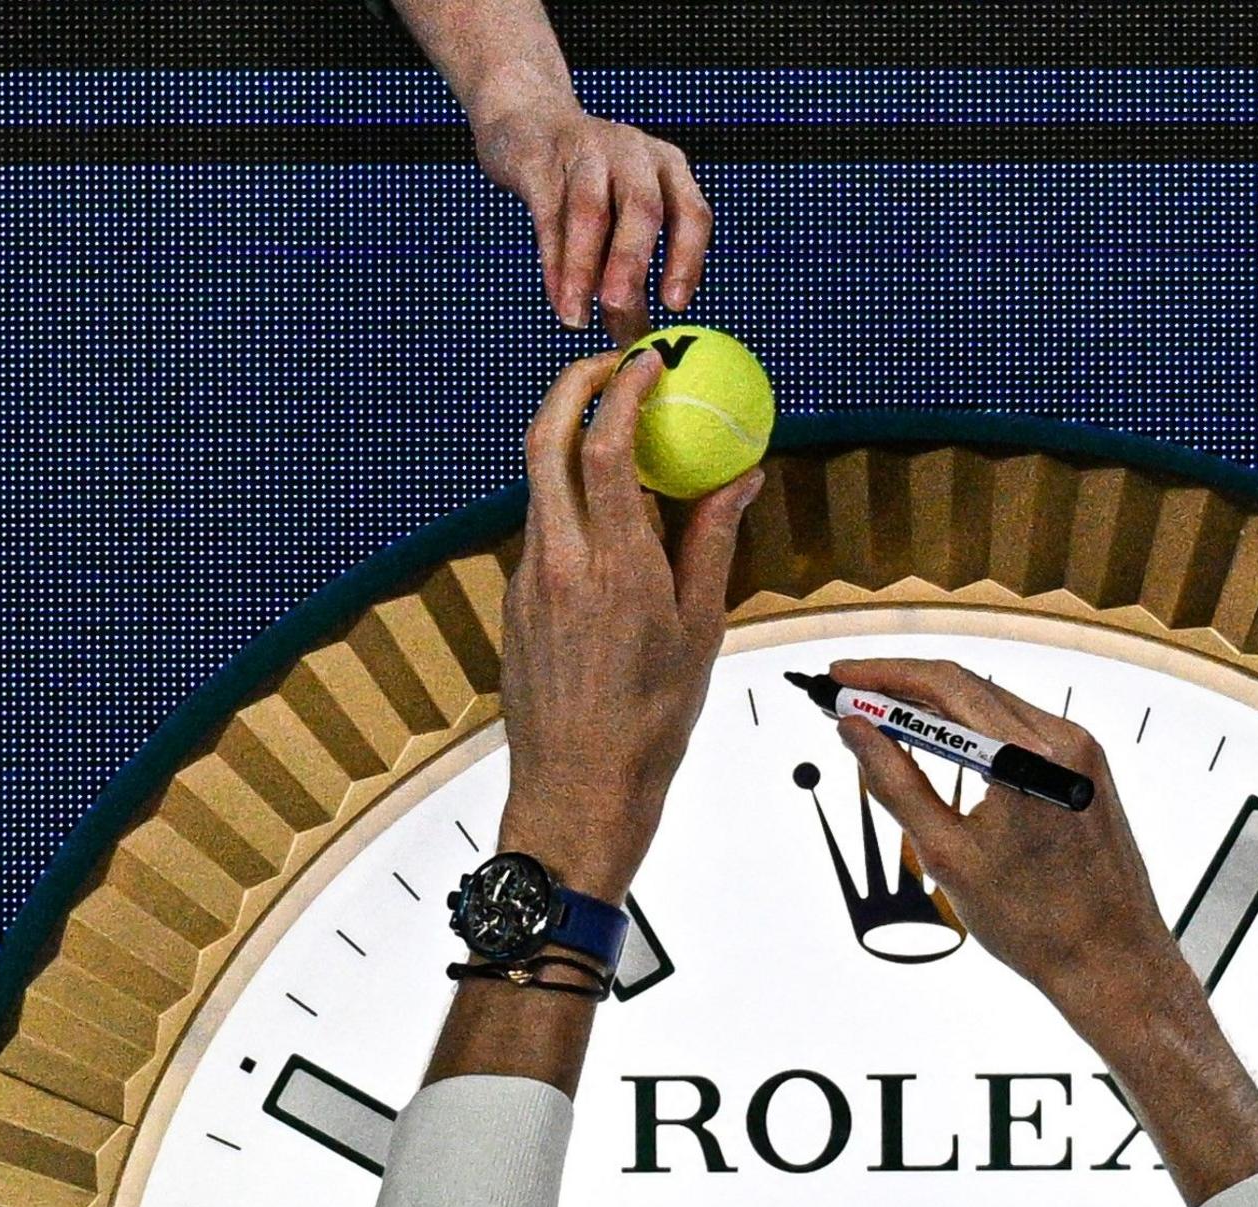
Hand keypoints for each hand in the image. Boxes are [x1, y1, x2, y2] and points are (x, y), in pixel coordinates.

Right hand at [470, 94, 712, 327]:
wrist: (528, 119)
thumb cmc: (586, 182)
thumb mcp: (622, 214)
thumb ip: (631, 272)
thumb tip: (636, 339)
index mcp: (668, 168)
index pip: (692, 213)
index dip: (687, 260)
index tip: (674, 306)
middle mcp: (634, 153)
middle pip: (643, 208)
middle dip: (632, 263)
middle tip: (620, 311)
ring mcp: (587, 150)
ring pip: (590, 211)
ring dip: (585, 267)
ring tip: (577, 318)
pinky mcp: (541, 159)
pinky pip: (549, 213)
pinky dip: (554, 260)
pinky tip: (557, 297)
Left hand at [498, 347, 764, 900]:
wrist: (578, 791)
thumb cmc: (650, 725)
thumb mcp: (701, 631)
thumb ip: (714, 543)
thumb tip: (741, 476)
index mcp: (617, 569)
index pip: (607, 448)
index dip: (624, 389)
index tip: (650, 363)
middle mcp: (561, 563)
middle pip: (545, 440)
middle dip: (573, 385)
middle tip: (610, 364)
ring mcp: (529, 581)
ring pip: (538, 484)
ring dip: (570, 442)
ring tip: (618, 438)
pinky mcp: (515, 601)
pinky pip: (542, 529)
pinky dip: (570, 502)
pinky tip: (607, 521)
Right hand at [821, 659, 1191, 1027]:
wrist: (1112, 962)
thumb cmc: (1037, 924)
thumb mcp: (948, 855)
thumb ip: (895, 783)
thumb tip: (854, 732)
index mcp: (1031, 758)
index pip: (944, 687)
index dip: (882, 676)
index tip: (838, 680)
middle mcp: (1064, 741)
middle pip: (966, 687)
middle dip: (900, 687)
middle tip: (846, 696)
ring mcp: (1081, 752)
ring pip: (992, 706)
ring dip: (933, 708)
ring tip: (879, 721)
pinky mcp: (1086, 768)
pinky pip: (1018, 731)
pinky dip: (971, 732)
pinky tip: (935, 745)